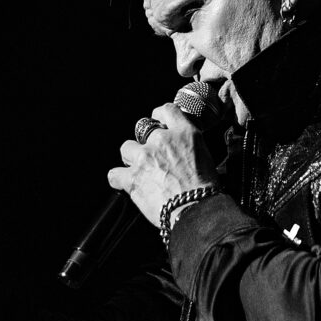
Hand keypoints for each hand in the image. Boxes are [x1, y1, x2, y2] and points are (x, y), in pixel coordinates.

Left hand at [107, 103, 219, 227]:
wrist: (197, 210)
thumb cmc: (205, 190)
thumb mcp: (206, 157)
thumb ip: (189, 147)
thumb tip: (180, 151)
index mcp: (184, 133)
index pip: (167, 110)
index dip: (159, 115)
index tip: (157, 123)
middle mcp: (162, 140)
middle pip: (143, 129)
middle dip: (146, 142)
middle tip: (152, 157)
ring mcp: (145, 158)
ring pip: (126, 148)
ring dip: (132, 159)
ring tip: (140, 171)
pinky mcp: (132, 178)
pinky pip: (114, 174)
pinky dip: (118, 179)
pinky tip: (125, 183)